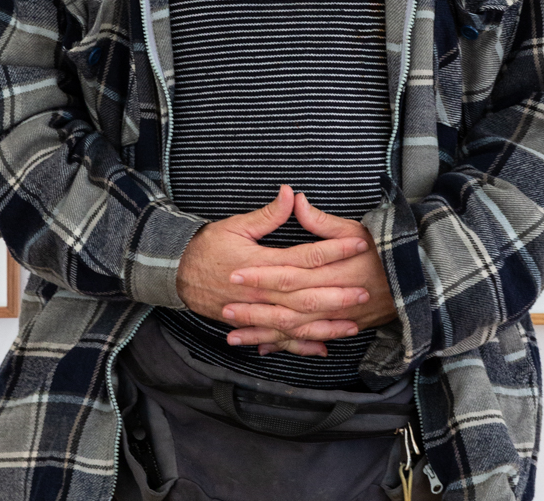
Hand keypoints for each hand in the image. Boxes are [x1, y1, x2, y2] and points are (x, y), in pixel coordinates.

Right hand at [176, 185, 370, 357]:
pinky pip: (280, 339)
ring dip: (326, 325)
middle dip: (338, 295)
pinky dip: (301, 346)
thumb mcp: (236, 224)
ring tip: (353, 324)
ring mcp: (258, 311)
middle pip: (306, 296)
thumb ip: (268, 214)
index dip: (334, 250)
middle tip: (365, 292)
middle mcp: (262, 291)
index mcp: (262, 263)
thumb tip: (291, 193)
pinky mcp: (252, 323)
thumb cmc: (209, 245)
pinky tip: (323, 348)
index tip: (358, 244)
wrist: (178, 273)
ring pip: (297, 323)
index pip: (306, 257)